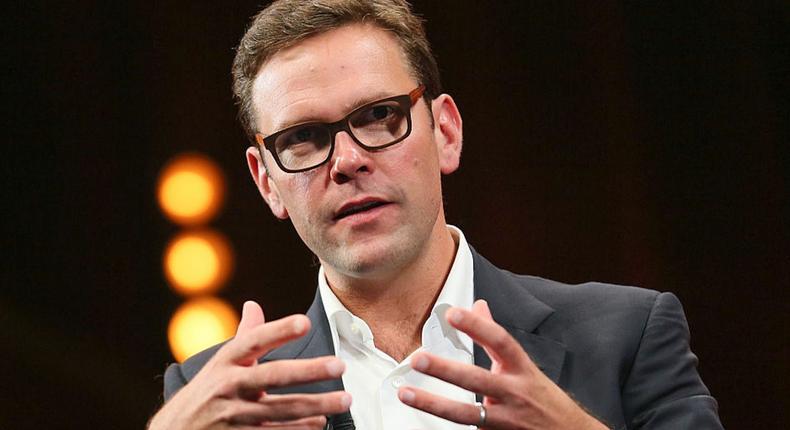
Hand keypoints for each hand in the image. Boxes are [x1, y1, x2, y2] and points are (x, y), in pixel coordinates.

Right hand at [149, 301, 351, 429]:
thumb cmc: (205, 394)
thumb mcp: (218, 363)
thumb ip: (243, 337)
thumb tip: (253, 305)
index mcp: (226, 362)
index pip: (254, 341)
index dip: (279, 331)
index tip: (304, 321)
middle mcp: (229, 386)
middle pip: (273, 375)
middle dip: (309, 370)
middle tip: (339, 365)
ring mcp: (234, 415)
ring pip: (282, 409)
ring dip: (316, 404)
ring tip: (344, 399)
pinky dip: (300, 429)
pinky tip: (320, 423)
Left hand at [397, 300, 605, 429]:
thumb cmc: (542, 398)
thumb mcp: (523, 365)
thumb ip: (495, 338)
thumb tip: (478, 306)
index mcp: (521, 369)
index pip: (500, 341)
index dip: (477, 326)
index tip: (453, 313)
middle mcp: (515, 393)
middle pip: (476, 379)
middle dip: (445, 369)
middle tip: (417, 358)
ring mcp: (506, 420)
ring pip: (466, 414)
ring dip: (434, 404)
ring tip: (407, 393)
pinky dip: (447, 429)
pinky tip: (422, 422)